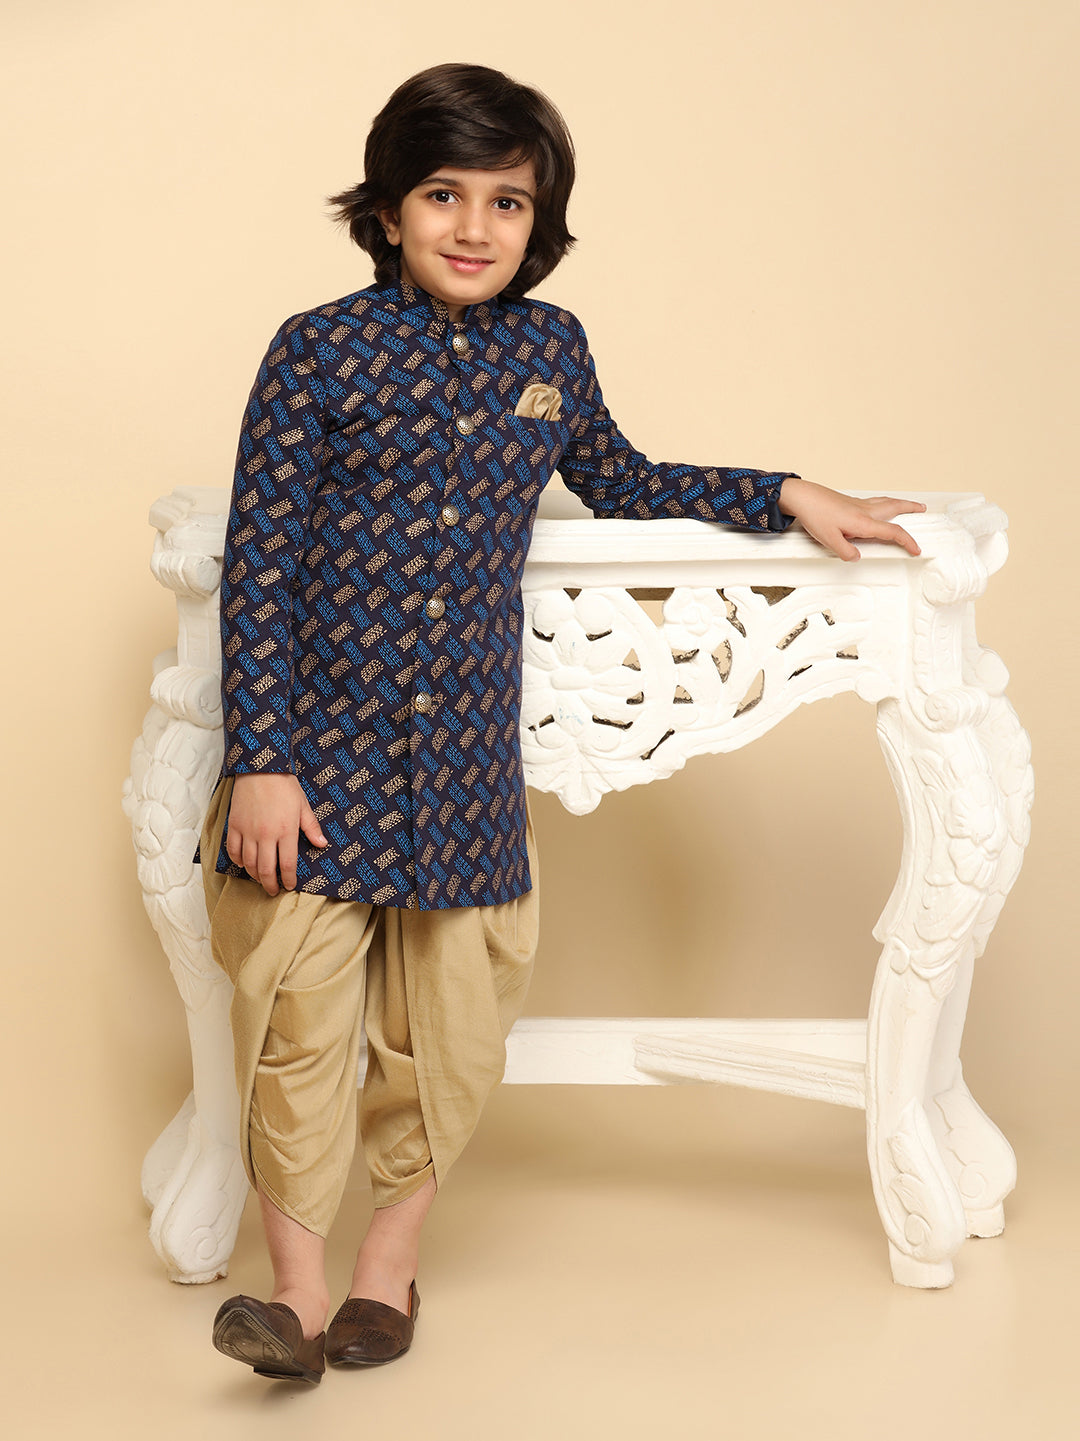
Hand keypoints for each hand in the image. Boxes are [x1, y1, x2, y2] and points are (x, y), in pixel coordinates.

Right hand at [225, 773, 328, 895]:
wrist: (260, 768)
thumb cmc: (284, 785)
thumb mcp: (303, 806)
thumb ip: (311, 827)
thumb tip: (322, 844)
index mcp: (285, 831)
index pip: (287, 864)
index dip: (289, 879)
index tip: (290, 885)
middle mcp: (265, 835)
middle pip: (266, 869)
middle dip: (270, 884)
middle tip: (273, 891)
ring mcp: (247, 831)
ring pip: (248, 863)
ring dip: (254, 875)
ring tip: (260, 879)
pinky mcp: (234, 825)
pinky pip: (233, 850)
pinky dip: (238, 861)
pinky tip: (244, 864)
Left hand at [778, 478, 925, 560]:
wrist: (803, 496)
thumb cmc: (815, 515)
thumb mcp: (829, 540)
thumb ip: (845, 551)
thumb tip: (857, 557)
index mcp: (863, 522)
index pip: (892, 532)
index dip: (907, 542)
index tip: (916, 550)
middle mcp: (864, 510)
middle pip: (894, 508)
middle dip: (910, 509)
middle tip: (923, 509)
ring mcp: (859, 504)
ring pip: (885, 502)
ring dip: (900, 503)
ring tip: (909, 505)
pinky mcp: (851, 501)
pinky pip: (875, 501)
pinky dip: (886, 502)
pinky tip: (881, 506)